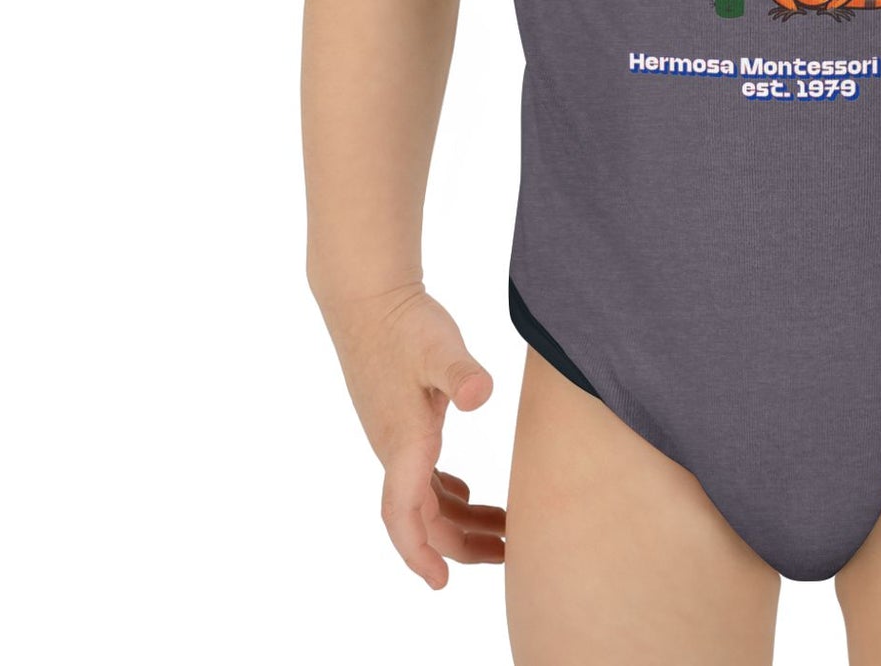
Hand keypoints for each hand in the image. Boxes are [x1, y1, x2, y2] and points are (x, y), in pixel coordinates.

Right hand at [317, 281, 506, 585]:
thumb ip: (461, 373)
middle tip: (510, 554)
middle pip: (424, 518)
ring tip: (504, 530)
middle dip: (462, 544)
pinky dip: (447, 492)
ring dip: (460, 519)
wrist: (370, 297)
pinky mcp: (402, 422)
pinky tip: (468, 489)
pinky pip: (422, 475)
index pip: (404, 516)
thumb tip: (480, 393)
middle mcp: (395, 450)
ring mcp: (396, 437)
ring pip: (425, 498)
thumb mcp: (440, 347)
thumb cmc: (405, 324)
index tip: (442, 582)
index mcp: (404, 443)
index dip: (420, 553)